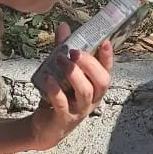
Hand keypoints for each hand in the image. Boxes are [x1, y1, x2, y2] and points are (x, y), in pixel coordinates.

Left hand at [28, 22, 113, 150]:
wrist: (44, 127)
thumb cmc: (58, 97)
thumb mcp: (61, 72)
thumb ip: (63, 50)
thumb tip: (64, 26)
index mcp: (95, 87)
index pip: (107, 71)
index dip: (108, 57)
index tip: (105, 41)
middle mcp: (92, 99)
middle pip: (101, 81)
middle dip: (89, 64)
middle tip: (74, 52)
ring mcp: (79, 110)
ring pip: (85, 91)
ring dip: (73, 73)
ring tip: (60, 60)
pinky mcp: (63, 119)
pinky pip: (62, 103)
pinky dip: (55, 90)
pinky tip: (48, 79)